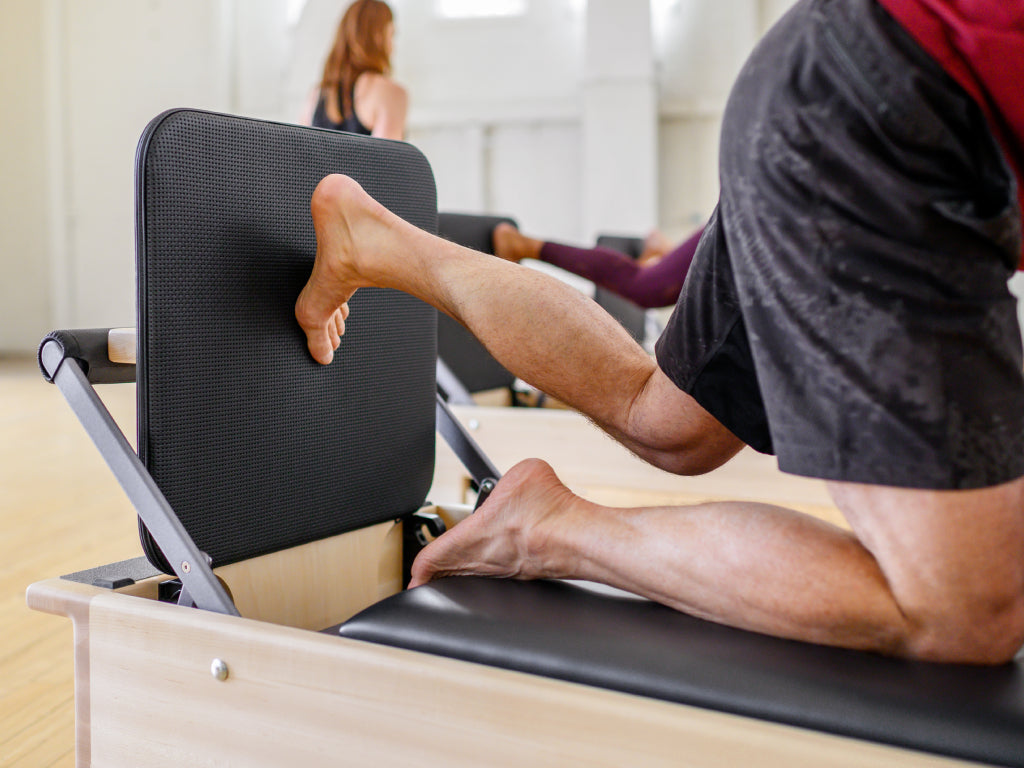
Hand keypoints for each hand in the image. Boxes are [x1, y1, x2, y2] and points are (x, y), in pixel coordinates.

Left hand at [409, 459, 580, 587]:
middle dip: (438, 573)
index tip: (411, 574)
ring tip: (459, 560)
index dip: (416, 570)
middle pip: (449, 576)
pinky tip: (504, 551)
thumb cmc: (548, 512)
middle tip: (427, 573)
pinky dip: (496, 566)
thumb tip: (517, 480)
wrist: (578, 537)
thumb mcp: (522, 473)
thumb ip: (510, 476)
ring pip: (475, 576)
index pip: (429, 562)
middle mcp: (484, 563)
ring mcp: (507, 572)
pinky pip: (502, 573)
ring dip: (466, 569)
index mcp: (470, 539)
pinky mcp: (528, 573)